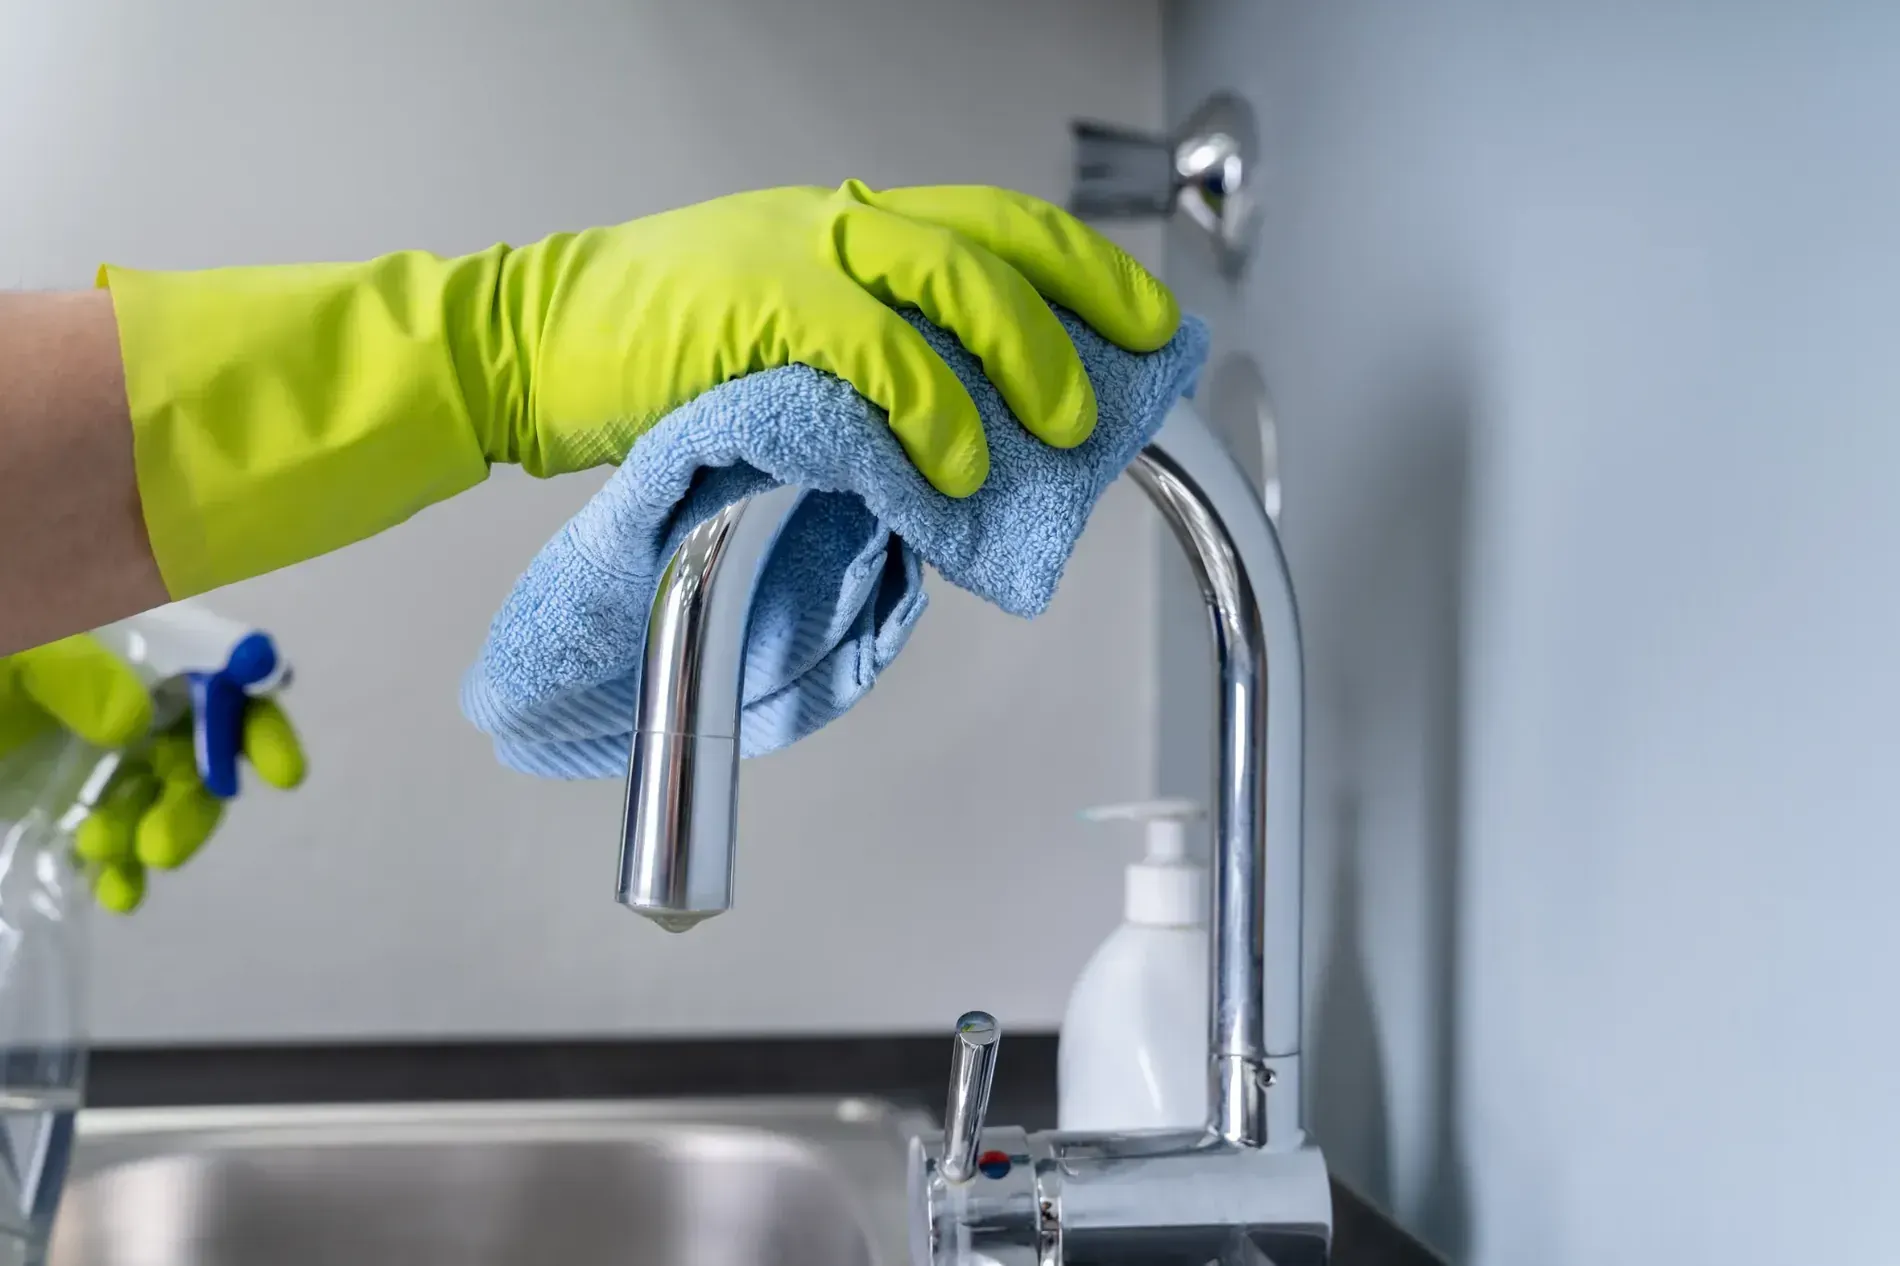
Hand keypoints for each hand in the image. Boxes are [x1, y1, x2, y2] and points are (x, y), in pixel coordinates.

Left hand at [0, 635, 304, 912]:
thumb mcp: (6, 662)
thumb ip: (68, 674)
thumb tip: (134, 719)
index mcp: (124, 655)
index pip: (216, 676)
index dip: (254, 719)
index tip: (278, 772)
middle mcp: (127, 705)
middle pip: (199, 753)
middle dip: (195, 801)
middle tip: (161, 846)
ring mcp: (100, 762)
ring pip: (164, 801)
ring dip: (156, 833)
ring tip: (113, 858)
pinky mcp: (70, 811)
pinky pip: (118, 843)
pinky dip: (123, 872)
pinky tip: (115, 892)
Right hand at [101, 182, 1179, 597]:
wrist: (532, 346)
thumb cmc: (660, 356)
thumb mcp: (789, 340)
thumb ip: (878, 361)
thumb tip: (978, 437)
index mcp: (855, 223)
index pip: (1002, 226)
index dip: (1089, 273)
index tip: (1149, 326)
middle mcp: (841, 221)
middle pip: (999, 243)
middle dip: (1080, 317)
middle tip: (1113, 401)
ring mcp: (800, 255)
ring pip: (955, 283)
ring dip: (1023, 362)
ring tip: (1059, 435)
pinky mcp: (761, 307)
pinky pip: (877, 352)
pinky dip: (931, 412)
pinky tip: (952, 468)